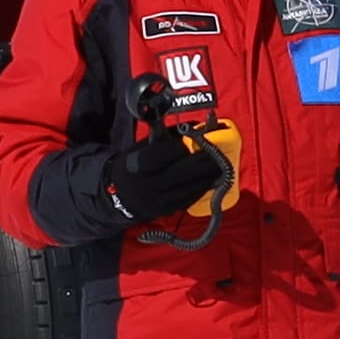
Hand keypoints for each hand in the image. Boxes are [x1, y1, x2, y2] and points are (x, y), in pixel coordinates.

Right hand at [109, 123, 228, 224]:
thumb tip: (193, 127)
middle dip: (202, 164)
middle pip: (179, 174)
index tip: (193, 141)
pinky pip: (187, 200)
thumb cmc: (135, 164)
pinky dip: (201, 190)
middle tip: (218, 156)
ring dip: (207, 178)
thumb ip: (165, 137)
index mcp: (136, 164)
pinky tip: (211, 181)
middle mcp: (146, 184)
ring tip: (221, 168)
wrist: (119, 195)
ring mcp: (156, 200)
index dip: (178, 148)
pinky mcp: (164, 211)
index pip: (160, 155)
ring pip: (187, 189)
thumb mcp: (142, 147)